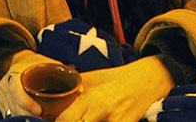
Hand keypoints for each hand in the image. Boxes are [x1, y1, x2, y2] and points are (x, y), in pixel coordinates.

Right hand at [0, 50, 60, 119]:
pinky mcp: (0, 104)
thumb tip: (81, 89)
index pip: (15, 88)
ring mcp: (1, 95)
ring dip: (24, 119)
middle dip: (28, 116)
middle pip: (13, 105)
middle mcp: (5, 85)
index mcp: (15, 72)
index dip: (25, 101)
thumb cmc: (34, 63)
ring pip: (11, 112)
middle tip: (43, 121)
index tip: (39, 110)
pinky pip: (8, 114)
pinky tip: (30, 121)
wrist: (17, 61)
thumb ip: (61, 73)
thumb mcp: (47, 63)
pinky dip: (19, 119)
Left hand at [57, 57, 173, 121]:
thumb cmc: (114, 78)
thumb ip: (72, 89)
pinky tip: (94, 121)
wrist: (146, 82)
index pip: (66, 120)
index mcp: (92, 98)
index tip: (49, 121)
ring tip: (82, 119)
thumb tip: (50, 96)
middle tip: (63, 121)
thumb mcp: (91, 78)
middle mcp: (103, 114)